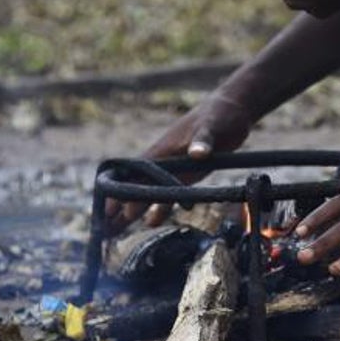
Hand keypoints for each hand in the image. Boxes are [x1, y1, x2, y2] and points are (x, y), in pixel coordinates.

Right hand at [104, 93, 253, 234]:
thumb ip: (203, 140)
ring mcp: (175, 168)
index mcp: (163, 149)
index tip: (107, 208)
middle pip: (137, 187)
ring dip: (136, 210)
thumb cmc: (218, 114)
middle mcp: (164, 161)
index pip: (134, 173)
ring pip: (151, 193)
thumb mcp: (211, 125)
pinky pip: (172, 194)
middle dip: (121, 207)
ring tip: (117, 231)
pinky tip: (152, 221)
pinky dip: (161, 207)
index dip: (121, 191)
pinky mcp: (189, 173)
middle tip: (106, 230)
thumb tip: (197, 154)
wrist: (233, 110)